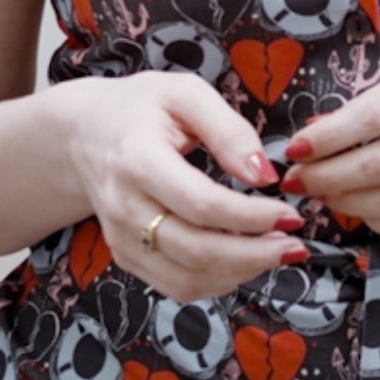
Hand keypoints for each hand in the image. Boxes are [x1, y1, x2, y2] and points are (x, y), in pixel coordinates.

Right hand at [52, 73, 305, 301]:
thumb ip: (228, 130)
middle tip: (296, 245)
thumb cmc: (140, 107)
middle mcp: (123, 206)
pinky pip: (175, 285)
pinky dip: (216, 282)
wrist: (84, 133)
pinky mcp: (125, 256)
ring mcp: (121, 238)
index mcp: (137, 159)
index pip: (201, 204)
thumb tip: (264, 175)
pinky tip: (244, 261)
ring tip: (276, 252)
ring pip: (187, 278)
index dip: (251, 216)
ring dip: (240, 273)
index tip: (290, 214)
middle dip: (254, 254)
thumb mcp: (184, 94)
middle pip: (195, 250)